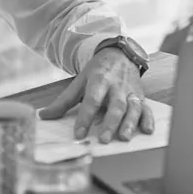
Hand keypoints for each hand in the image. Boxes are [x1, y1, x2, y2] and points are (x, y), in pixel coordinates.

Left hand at [39, 48, 153, 142]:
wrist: (120, 54)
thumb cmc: (98, 71)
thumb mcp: (80, 81)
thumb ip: (64, 101)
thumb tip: (43, 116)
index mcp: (99, 80)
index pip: (92, 100)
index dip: (85, 118)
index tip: (78, 134)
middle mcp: (117, 86)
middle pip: (115, 105)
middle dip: (110, 123)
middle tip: (103, 139)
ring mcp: (131, 92)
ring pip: (133, 108)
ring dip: (130, 123)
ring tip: (124, 137)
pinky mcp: (141, 96)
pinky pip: (147, 108)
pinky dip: (148, 119)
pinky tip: (147, 130)